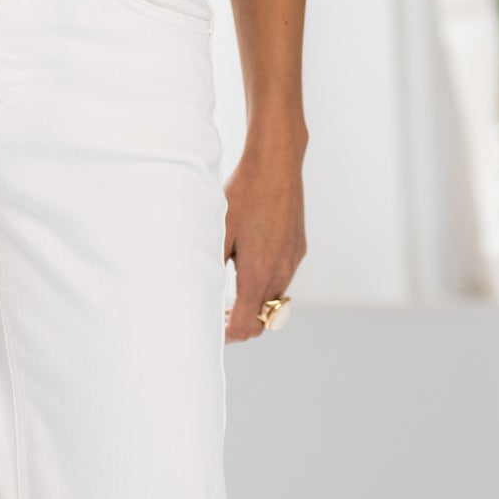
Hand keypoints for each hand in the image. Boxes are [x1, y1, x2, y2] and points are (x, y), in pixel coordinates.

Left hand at [223, 118, 306, 343]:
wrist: (276, 163)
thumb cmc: (242, 193)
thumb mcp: (217, 232)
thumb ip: (212, 267)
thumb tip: (201, 294)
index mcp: (258, 274)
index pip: (245, 326)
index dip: (226, 335)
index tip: (211, 328)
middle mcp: (280, 273)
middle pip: (261, 321)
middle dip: (239, 324)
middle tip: (217, 314)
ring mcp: (292, 262)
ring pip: (273, 302)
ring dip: (252, 304)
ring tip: (229, 291)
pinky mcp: (298, 249)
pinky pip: (282, 280)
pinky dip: (264, 285)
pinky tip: (248, 264)